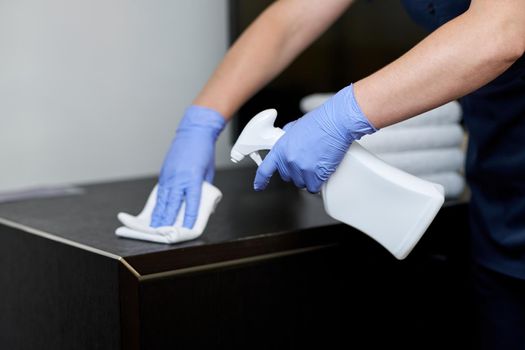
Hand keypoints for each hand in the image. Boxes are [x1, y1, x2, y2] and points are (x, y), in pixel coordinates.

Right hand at [151, 105, 225, 227]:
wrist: (193, 133)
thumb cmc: (203, 152)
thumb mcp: (209, 173)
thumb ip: (205, 190)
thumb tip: (203, 204)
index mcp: (193, 178)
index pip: (191, 203)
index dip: (188, 218)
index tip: (186, 229)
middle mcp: (179, 178)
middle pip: (172, 204)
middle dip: (167, 221)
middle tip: (163, 234)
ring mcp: (169, 176)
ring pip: (162, 200)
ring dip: (158, 215)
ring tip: (154, 227)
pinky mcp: (164, 174)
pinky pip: (160, 192)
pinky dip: (156, 204)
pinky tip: (154, 212)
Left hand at [253, 84, 376, 192]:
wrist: (335, 123)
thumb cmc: (320, 121)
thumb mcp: (296, 127)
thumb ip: (288, 137)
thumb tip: (287, 139)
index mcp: (281, 148)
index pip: (265, 168)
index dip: (261, 179)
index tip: (259, 185)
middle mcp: (288, 160)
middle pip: (288, 177)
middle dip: (296, 171)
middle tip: (307, 161)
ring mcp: (301, 168)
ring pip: (301, 183)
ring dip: (308, 177)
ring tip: (316, 163)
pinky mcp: (315, 175)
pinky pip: (313, 187)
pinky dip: (318, 182)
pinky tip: (322, 172)